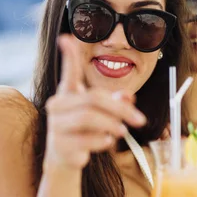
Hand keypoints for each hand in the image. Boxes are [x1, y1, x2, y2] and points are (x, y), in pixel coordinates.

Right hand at [43, 35, 146, 169]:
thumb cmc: (83, 131)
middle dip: (120, 109)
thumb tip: (129, 97)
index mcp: (67, 94)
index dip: (69, 56)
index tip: (66, 38)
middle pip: (92, 100)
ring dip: (112, 124)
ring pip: (88, 118)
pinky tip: (106, 142)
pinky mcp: (61, 146)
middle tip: (140, 119)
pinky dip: (102, 141)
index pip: (68, 73)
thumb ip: (114, 103)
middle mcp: (57, 106)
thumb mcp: (100, 114)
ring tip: (122, 131)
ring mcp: (56, 126)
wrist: (65, 159)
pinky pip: (87, 140)